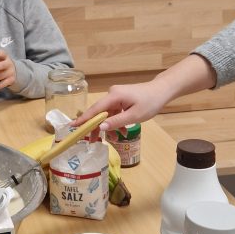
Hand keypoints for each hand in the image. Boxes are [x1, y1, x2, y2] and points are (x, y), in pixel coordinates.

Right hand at [76, 56, 217, 131]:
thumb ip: (116, 122)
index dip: (83, 119)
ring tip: (116, 138)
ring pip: (107, 114)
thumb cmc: (150, 102)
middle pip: (99, 112)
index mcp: (113, 96)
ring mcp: (116, 96)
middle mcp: (112, 94)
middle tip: (93, 142)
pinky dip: (116, 121)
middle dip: (97, 127)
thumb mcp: (134, 116)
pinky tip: (122, 130)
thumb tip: (100, 127)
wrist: (162, 91)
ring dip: (110, 126)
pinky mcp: (120, 99)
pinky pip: (114, 112)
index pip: (94, 109)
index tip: (72, 127)